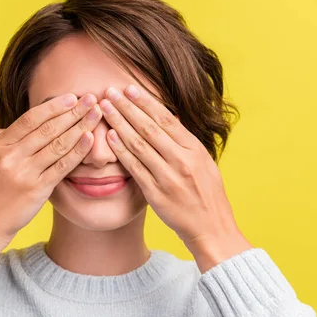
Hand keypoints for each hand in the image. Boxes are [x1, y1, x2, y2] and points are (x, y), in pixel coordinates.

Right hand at [0, 93, 101, 261]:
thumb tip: (9, 127)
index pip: (30, 119)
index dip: (53, 106)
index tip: (71, 97)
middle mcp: (11, 156)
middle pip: (47, 128)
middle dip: (72, 111)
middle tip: (91, 99)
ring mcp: (24, 173)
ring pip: (57, 144)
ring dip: (80, 127)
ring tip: (96, 114)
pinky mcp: (36, 190)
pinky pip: (61, 167)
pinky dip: (77, 152)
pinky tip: (90, 140)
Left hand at [100, 85, 251, 267]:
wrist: (212, 227)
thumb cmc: (207, 193)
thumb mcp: (203, 162)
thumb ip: (185, 142)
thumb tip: (170, 118)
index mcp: (194, 149)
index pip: (166, 119)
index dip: (145, 102)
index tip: (129, 88)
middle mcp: (182, 160)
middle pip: (149, 127)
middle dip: (127, 106)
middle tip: (109, 91)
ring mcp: (169, 177)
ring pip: (139, 144)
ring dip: (119, 123)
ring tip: (105, 108)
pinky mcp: (156, 194)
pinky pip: (135, 167)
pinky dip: (121, 150)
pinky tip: (110, 136)